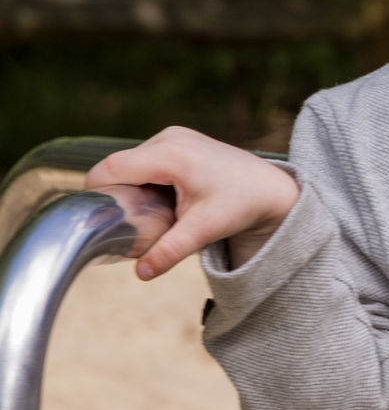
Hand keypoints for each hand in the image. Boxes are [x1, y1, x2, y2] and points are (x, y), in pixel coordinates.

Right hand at [85, 126, 299, 280]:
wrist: (271, 189)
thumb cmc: (241, 206)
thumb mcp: (204, 230)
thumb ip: (170, 250)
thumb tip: (141, 274)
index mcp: (171, 154)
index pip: (109, 168)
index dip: (96, 193)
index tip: (97, 219)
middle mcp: (169, 137)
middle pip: (117, 166)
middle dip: (116, 193)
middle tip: (129, 222)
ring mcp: (173, 135)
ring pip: (130, 162)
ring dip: (131, 186)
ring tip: (150, 212)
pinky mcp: (178, 139)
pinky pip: (145, 158)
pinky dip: (145, 178)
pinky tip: (162, 199)